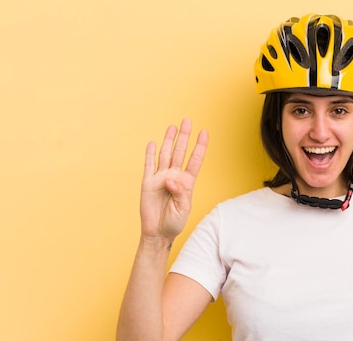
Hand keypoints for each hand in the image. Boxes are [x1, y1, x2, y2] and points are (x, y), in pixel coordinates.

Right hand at [139, 119, 208, 241]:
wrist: (158, 232)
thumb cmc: (174, 222)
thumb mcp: (183, 209)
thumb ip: (180, 192)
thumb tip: (170, 178)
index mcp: (187, 182)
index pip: (195, 160)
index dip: (200, 146)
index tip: (204, 132)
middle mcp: (174, 176)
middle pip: (180, 152)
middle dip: (184, 137)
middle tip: (187, 120)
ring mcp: (160, 178)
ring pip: (165, 155)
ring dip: (169, 141)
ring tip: (173, 127)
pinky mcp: (147, 183)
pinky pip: (148, 165)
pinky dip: (149, 154)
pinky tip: (152, 143)